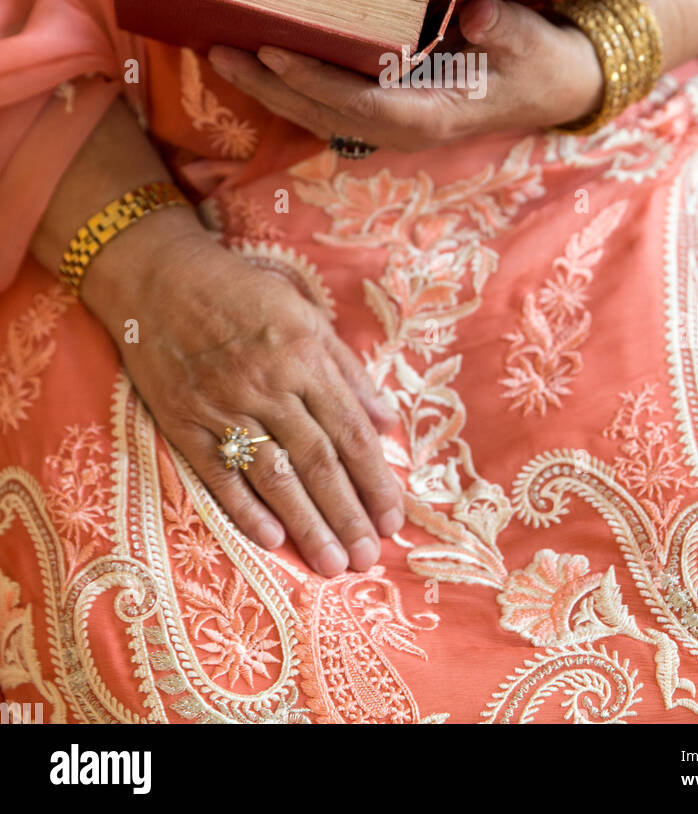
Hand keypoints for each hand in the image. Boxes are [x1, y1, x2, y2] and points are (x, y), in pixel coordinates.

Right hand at [82, 215, 403, 575]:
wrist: (160, 277)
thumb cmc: (241, 292)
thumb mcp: (305, 314)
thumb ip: (346, 370)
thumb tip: (386, 419)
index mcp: (305, 357)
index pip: (350, 430)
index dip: (375, 478)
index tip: (394, 519)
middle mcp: (269, 385)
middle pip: (317, 461)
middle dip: (347, 514)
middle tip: (368, 559)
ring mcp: (224, 406)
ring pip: (274, 475)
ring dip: (305, 523)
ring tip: (330, 564)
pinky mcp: (185, 420)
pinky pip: (218, 472)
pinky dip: (243, 507)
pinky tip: (270, 538)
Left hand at [207, 0, 604, 151]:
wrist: (552, 87)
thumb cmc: (540, 61)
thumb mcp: (534, 41)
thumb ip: (506, 29)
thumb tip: (474, 13)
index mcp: (434, 117)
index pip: (362, 104)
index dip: (314, 80)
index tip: (273, 49)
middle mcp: (403, 129)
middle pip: (323, 114)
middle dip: (269, 86)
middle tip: (218, 51)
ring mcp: (391, 126)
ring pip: (317, 115)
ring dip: (268, 89)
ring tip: (219, 54)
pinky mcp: (385, 112)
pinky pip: (327, 105)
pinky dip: (289, 86)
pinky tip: (257, 62)